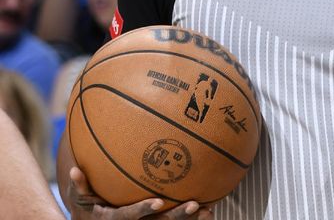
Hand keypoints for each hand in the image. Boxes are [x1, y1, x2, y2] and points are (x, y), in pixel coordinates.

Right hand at [67, 167, 213, 218]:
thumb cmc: (86, 209)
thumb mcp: (78, 200)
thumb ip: (80, 185)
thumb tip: (74, 169)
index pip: (129, 217)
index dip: (143, 210)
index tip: (158, 201)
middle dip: (176, 216)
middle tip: (193, 204)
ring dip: (189, 219)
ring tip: (208, 209)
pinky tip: (208, 209)